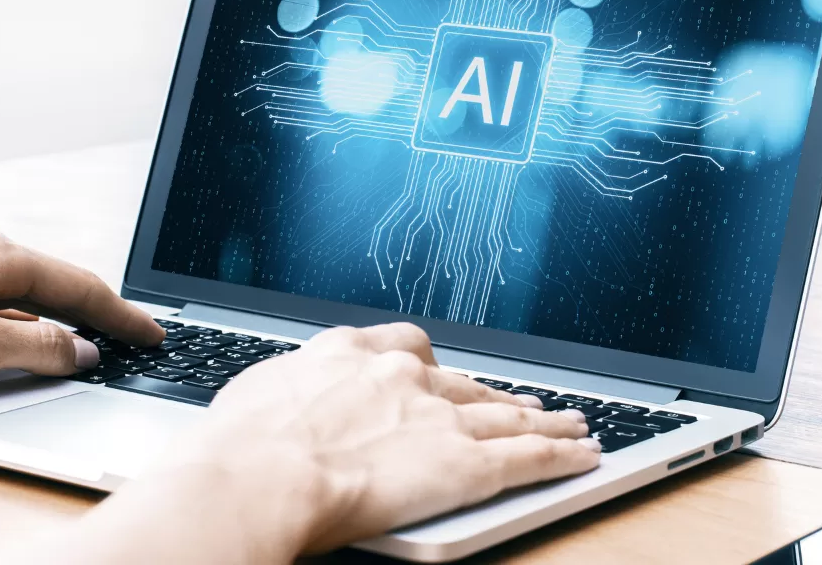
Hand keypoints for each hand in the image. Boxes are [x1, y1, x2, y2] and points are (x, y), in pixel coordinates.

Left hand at [0, 231, 163, 389]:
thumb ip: (36, 348)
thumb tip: (82, 352)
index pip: (82, 286)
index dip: (124, 316)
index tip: (155, 335)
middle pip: (58, 286)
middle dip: (99, 313)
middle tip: (134, 340)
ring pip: (25, 298)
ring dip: (60, 322)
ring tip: (93, 346)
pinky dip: (24, 327)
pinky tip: (27, 346)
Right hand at [65, 323, 600, 563]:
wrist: (257, 473)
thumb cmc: (239, 444)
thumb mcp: (257, 396)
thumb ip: (291, 392)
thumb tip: (281, 405)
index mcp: (350, 354)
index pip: (407, 348)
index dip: (433, 365)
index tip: (441, 371)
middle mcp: (402, 376)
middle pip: (466, 383)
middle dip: (496, 394)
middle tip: (523, 401)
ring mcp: (439, 416)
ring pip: (507, 415)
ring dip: (544, 420)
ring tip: (570, 423)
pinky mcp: (466, 462)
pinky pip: (528, 457)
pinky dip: (561, 455)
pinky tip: (582, 454)